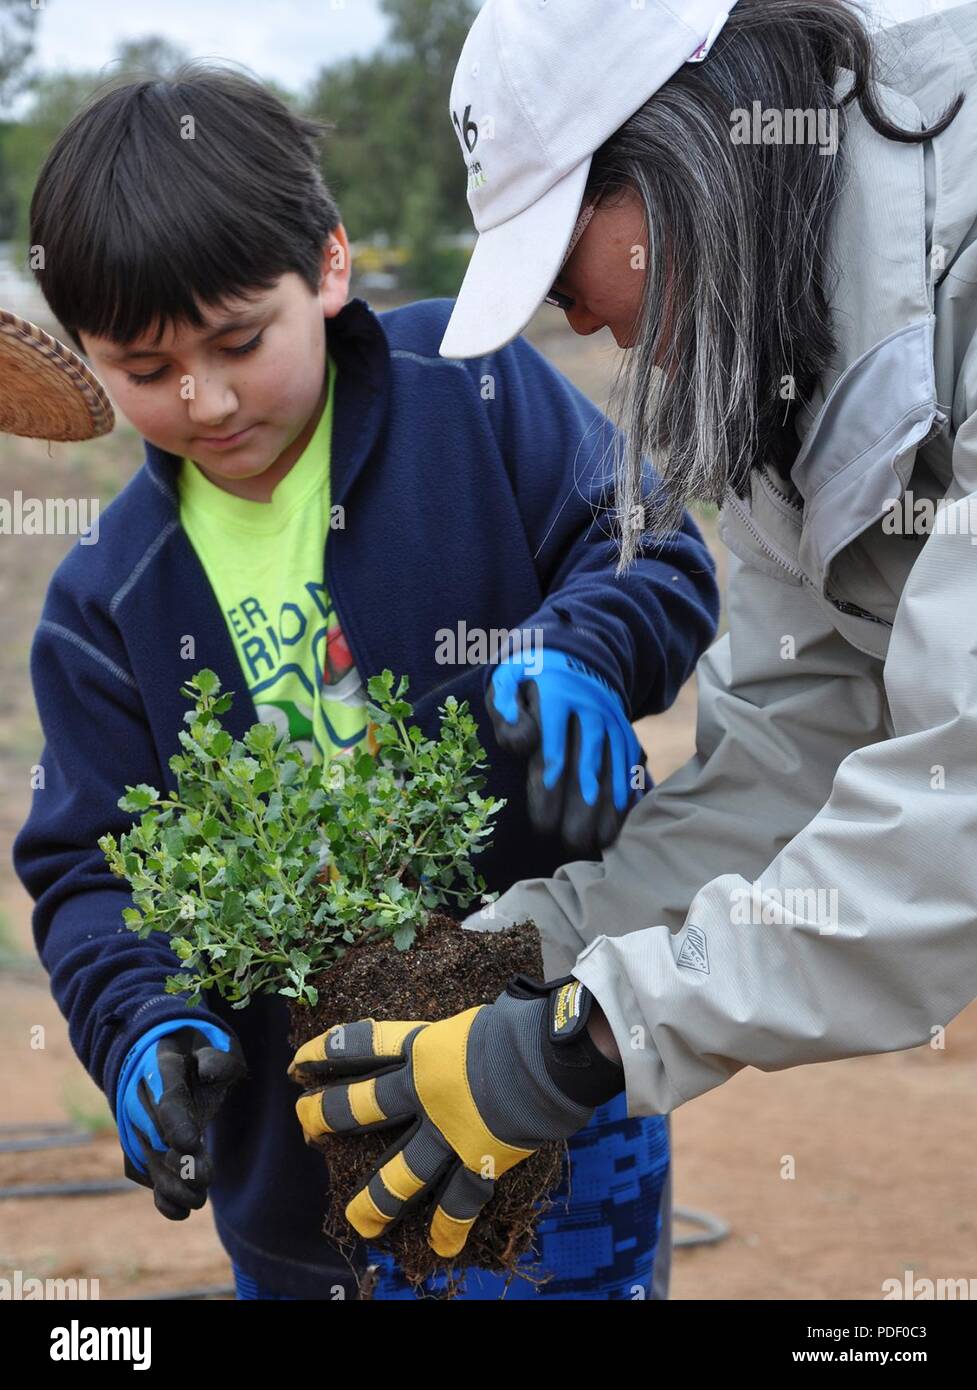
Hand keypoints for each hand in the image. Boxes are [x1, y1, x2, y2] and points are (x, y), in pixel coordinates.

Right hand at [116, 1021, 246, 1219]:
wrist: (151, 1055)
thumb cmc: (191, 1049)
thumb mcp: (209, 1039)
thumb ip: (217, 1056)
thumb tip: (210, 1073)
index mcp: (161, 1069)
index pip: (167, 1100)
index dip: (176, 1123)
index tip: (190, 1144)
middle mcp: (141, 1101)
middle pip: (157, 1139)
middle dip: (179, 1164)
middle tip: (204, 1181)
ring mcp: (135, 1125)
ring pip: (149, 1162)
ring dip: (171, 1186)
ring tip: (197, 1200)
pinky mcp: (137, 1146)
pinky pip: (143, 1173)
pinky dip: (159, 1194)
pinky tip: (179, 1211)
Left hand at [288, 976, 623, 1256]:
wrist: (549, 1055)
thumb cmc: (523, 1024)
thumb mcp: (478, 1021)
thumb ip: (459, 1041)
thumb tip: (467, 1040)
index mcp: (424, 1048)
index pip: (362, 1045)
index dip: (326, 1051)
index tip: (299, 1061)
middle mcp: (423, 1091)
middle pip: (361, 1106)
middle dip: (326, 1116)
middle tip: (305, 1123)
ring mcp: (446, 1130)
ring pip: (400, 1175)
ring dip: (376, 1202)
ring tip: (359, 1223)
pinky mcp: (477, 1159)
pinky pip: (459, 1201)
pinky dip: (450, 1227)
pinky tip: (441, 1248)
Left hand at [487, 648, 647, 853]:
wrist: (572, 650)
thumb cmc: (529, 677)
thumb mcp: (508, 679)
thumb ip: (506, 706)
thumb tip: (521, 737)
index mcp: (556, 694)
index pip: (553, 739)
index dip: (550, 776)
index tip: (544, 811)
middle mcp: (590, 706)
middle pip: (589, 755)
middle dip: (584, 796)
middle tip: (575, 835)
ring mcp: (612, 717)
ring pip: (615, 760)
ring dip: (613, 798)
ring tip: (605, 835)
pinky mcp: (624, 727)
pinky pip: (633, 759)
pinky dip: (633, 786)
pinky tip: (630, 815)